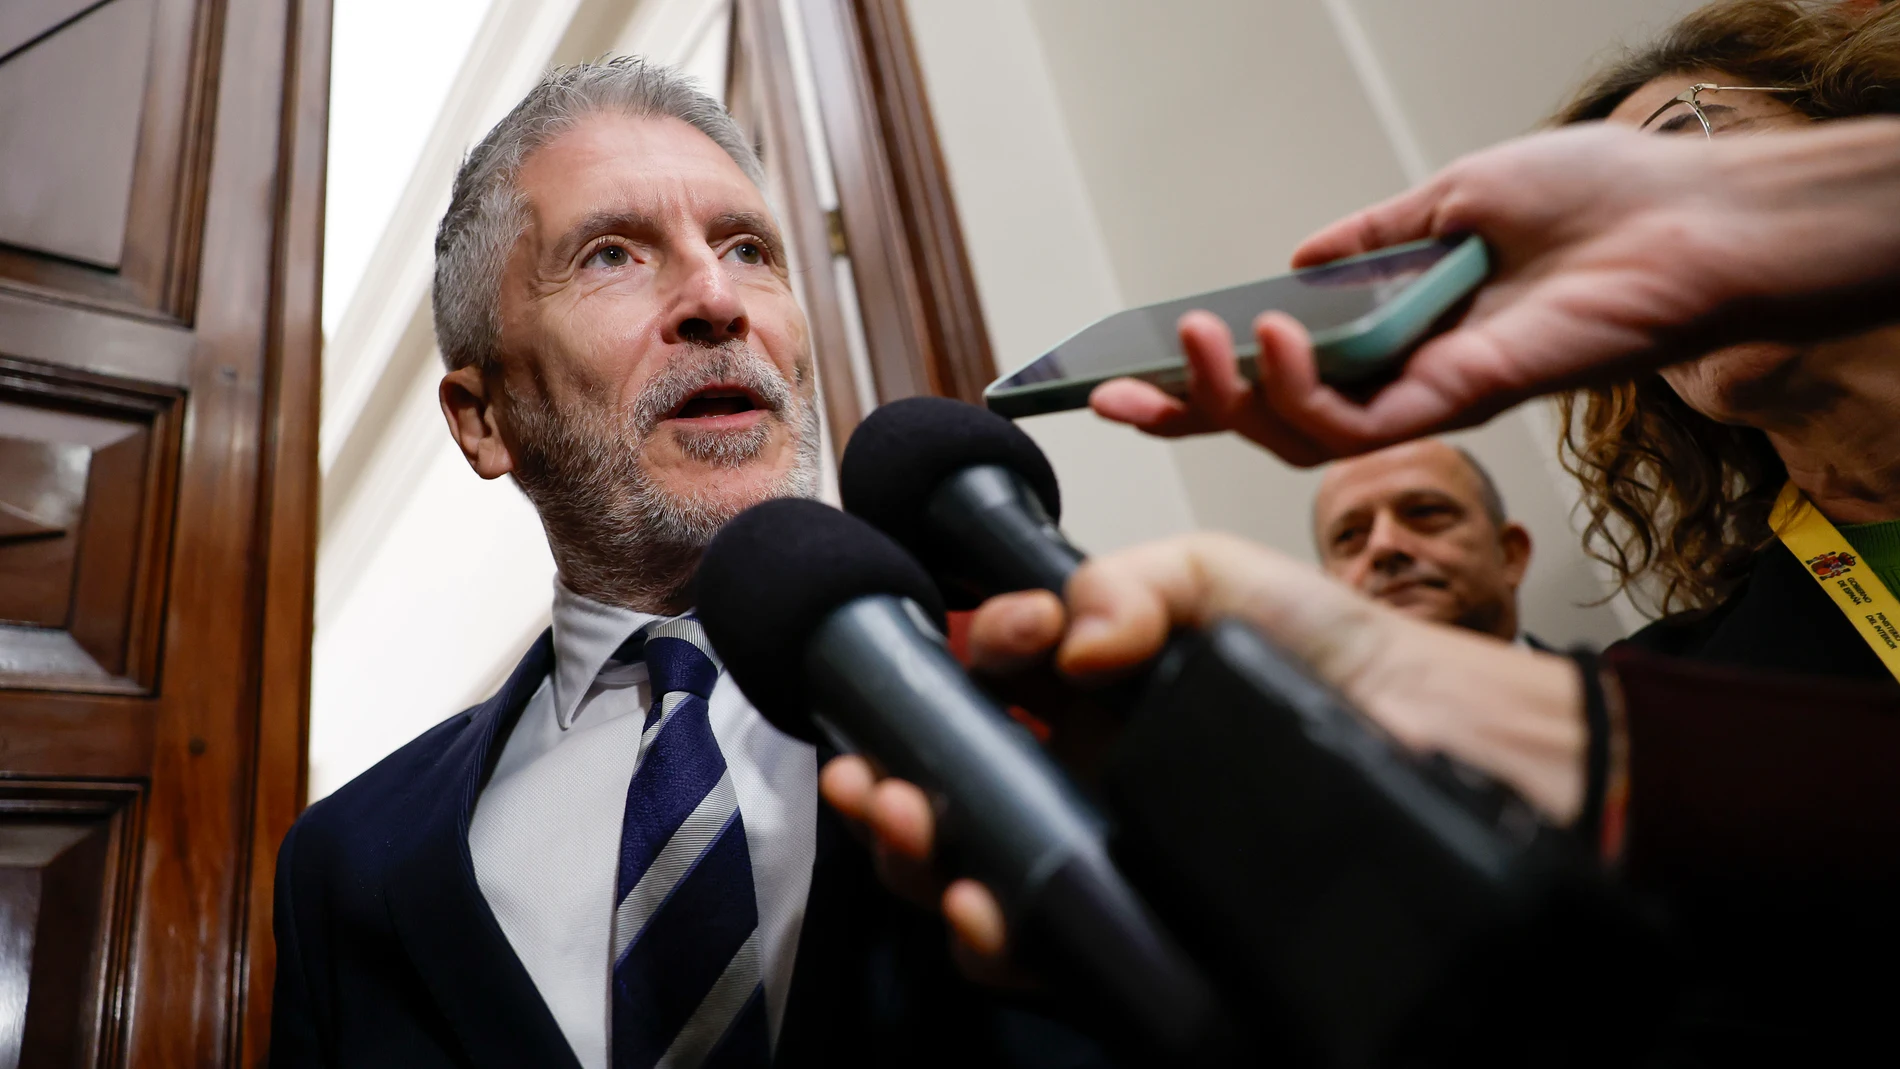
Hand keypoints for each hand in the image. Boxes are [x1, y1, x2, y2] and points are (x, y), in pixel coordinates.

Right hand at [823, 532, 1588, 969]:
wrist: (1460, 749)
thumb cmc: (1348, 656)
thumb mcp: (1224, 576)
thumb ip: (1132, 580)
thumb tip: (1063, 640)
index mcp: (1090, 693)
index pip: (978, 689)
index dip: (952, 668)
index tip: (989, 646)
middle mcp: (1086, 778)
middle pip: (951, 792)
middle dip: (891, 784)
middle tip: (881, 777)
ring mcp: (1111, 856)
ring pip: (975, 873)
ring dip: (916, 856)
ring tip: (915, 828)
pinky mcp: (1147, 928)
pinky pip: (1043, 944)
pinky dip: (989, 929)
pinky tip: (982, 900)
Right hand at [1092, 119, 1899, 459]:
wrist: (1691, 215)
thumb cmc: (1603, 199)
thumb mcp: (1454, 195)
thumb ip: (1373, 237)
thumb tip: (1299, 256)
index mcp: (1396, 326)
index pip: (1279, 367)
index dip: (1201, 376)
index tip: (1128, 371)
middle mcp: (1405, 371)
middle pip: (1268, 418)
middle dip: (1184, 411)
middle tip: (1117, 392)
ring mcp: (1428, 394)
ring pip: (1296, 435)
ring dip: (1230, 396)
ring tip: (1199, 342)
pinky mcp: (1458, 402)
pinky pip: (1357, 422)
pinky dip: (1302, 390)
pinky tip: (1277, 335)